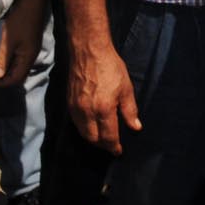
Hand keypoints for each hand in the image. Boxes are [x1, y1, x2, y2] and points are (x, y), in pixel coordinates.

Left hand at [0, 0, 46, 86]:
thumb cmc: (19, 18)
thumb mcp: (7, 39)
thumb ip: (1, 59)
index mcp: (28, 57)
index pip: (16, 79)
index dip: (0, 83)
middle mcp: (30, 53)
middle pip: (15, 72)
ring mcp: (27, 45)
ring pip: (13, 62)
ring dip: (0, 64)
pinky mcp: (24, 37)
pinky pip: (13, 52)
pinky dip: (2, 55)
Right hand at [68, 38, 140, 153]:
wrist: (88, 52)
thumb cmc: (111, 68)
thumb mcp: (126, 88)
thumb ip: (130, 110)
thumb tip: (135, 128)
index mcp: (103, 110)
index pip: (108, 137)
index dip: (114, 147)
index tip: (118, 152)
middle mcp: (86, 112)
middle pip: (92, 139)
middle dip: (102, 146)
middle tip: (111, 147)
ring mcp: (75, 108)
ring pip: (82, 133)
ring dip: (92, 139)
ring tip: (103, 140)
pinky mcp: (68, 103)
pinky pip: (76, 123)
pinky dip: (84, 130)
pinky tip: (91, 127)